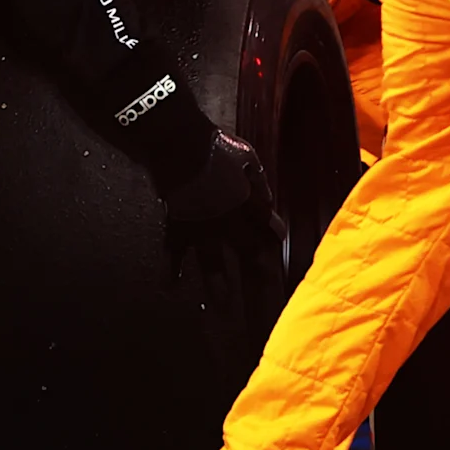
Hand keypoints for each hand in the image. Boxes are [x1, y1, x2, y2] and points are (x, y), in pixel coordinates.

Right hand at [162, 127, 286, 284]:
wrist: (179, 142)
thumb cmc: (214, 145)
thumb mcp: (246, 156)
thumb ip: (258, 180)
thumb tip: (268, 199)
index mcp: (244, 200)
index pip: (265, 222)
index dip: (273, 231)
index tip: (278, 241)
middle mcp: (226, 219)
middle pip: (246, 249)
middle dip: (258, 272)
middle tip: (266, 296)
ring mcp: (201, 225)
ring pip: (212, 261)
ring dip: (218, 286)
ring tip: (222, 308)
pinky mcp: (177, 224)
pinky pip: (174, 251)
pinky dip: (170, 269)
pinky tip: (171, 286)